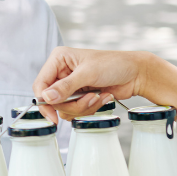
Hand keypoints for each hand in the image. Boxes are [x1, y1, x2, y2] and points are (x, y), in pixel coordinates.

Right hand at [32, 48, 176, 121]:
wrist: (136, 74)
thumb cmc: (114, 64)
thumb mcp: (88, 73)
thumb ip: (66, 86)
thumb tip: (46, 98)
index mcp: (59, 60)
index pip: (40, 84)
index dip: (44, 101)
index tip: (51, 116)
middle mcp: (62, 73)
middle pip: (52, 100)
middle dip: (73, 104)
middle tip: (90, 98)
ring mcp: (71, 86)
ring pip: (65, 108)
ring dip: (83, 106)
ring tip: (98, 96)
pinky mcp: (80, 96)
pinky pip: (76, 111)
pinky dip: (90, 108)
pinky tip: (102, 97)